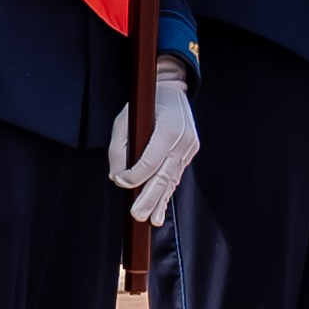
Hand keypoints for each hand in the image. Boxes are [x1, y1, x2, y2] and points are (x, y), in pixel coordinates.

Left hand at [109, 57, 196, 226]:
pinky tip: (160, 209)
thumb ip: (118, 149)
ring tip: (150, 220)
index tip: (120, 181)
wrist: (171, 88)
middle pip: (164, 175)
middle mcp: (183, 140)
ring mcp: (190, 147)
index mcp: (169, 128)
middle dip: (149, 198)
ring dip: (160, 201)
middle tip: (137, 215)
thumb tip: (117, 177)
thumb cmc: (145, 104)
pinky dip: (167, 192)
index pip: (150, 161)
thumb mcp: (124, 119)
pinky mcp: (191, 151)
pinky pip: (176, 175)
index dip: (134, 176)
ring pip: (172, 179)